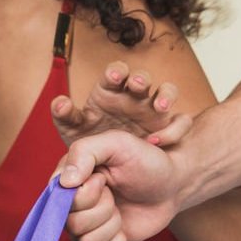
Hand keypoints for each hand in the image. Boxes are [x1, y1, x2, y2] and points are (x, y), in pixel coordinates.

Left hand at [50, 61, 195, 147]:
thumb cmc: (92, 141)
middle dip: (140, 79)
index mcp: (110, 91)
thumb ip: (66, 117)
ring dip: (165, 96)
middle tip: (136, 85)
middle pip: (141, 79)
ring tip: (159, 108)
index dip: (116, 71)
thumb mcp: (75, 131)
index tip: (114, 76)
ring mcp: (152, 110)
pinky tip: (159, 141)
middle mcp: (133, 97)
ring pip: (166, 92)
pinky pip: (180, 121)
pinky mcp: (167, 127)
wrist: (112, 169)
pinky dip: (175, 128)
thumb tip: (59, 103)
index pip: (115, 73)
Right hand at [58, 130, 186, 240]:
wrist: (170, 185)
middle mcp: (68, 206)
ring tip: (120, 209)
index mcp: (66, 179)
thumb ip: (84, 152)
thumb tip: (65, 183)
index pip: (60, 200)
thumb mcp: (116, 143)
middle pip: (73, 225)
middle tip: (115, 194)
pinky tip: (123, 227)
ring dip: (111, 226)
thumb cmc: (144, 160)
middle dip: (104, 209)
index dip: (86, 194)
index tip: (103, 179)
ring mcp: (83, 228)